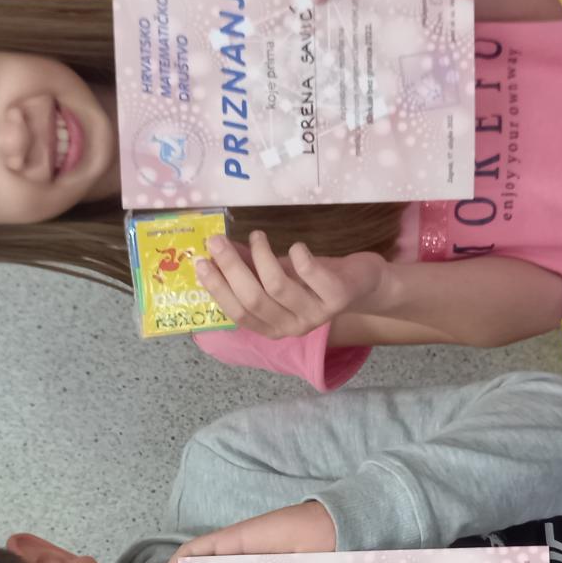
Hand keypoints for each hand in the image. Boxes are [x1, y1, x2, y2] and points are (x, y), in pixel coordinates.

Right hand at [197, 231, 390, 339]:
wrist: (361, 283)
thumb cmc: (312, 279)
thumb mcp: (276, 273)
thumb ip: (247, 266)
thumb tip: (214, 248)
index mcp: (272, 326)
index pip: (238, 313)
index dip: (217, 289)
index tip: (200, 262)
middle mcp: (291, 327)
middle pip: (253, 300)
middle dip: (231, 268)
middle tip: (217, 241)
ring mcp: (315, 314)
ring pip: (278, 287)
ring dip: (262, 257)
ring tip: (258, 235)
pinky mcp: (337, 297)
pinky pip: (312, 278)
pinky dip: (300, 259)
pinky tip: (295, 245)